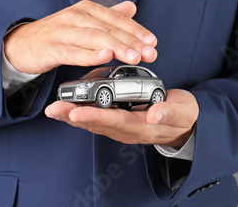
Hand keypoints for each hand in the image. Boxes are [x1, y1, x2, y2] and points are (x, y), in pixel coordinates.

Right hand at [4, 0, 157, 73]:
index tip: (153, 42)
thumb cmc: (55, 34)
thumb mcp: (82, 21)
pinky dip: (90, 55)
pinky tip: (105, 57)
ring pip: (94, 38)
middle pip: (108, 28)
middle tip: (150, 53)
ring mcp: (63, 32)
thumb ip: (107, 15)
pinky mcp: (52, 48)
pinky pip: (74, 52)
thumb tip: (131, 7)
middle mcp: (75, 17)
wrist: (21, 44)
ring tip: (134, 57)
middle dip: (132, 41)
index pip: (116, 18)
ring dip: (116, 47)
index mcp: (85, 9)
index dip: (136, 30)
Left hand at [45, 89, 198, 147]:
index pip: (114, 120)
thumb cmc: (183, 115)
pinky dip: (79, 114)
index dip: (94, 115)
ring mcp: (121, 127)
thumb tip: (153, 113)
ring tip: (53, 109)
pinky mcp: (118, 122)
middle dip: (73, 116)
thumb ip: (168, 112)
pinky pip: (96, 119)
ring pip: (93, 122)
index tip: (76, 111)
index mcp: (141, 126)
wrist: (184, 125)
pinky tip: (66, 108)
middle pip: (97, 123)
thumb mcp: (182, 111)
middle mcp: (127, 130)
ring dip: (71, 116)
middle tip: (54, 109)